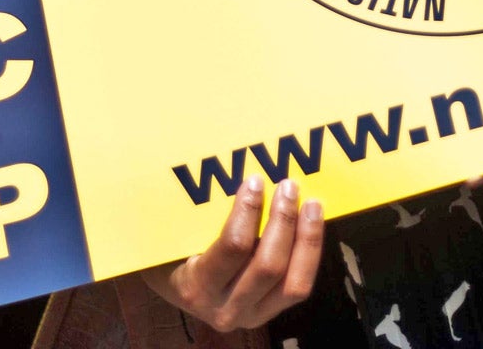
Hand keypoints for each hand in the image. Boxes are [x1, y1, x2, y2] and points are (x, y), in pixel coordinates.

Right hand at [141, 174, 322, 331]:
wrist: (174, 292)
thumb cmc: (169, 255)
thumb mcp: (171, 238)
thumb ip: (192, 213)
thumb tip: (214, 167)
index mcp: (196, 287)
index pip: (233, 248)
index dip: (248, 212)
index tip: (255, 181)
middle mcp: (225, 309)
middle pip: (268, 266)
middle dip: (283, 221)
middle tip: (289, 186)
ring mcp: (251, 315)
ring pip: (292, 283)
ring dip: (306, 239)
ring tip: (311, 204)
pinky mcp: (269, 313)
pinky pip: (298, 287)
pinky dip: (309, 254)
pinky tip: (313, 225)